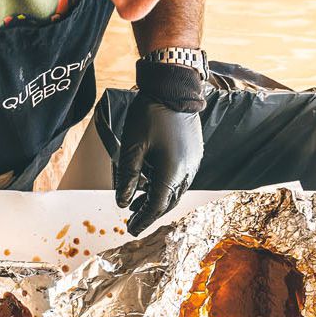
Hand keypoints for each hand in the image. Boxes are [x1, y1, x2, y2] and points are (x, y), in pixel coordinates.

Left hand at [115, 92, 202, 235]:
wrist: (174, 86)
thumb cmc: (150, 115)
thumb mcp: (131, 149)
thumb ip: (126, 178)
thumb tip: (121, 203)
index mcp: (172, 173)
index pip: (157, 206)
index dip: (143, 219)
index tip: (130, 229)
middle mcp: (188, 171)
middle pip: (168, 202)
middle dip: (150, 213)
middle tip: (133, 222)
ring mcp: (194, 161)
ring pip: (175, 190)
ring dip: (157, 200)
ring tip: (136, 205)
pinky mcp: (194, 152)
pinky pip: (181, 177)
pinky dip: (165, 186)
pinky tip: (151, 184)